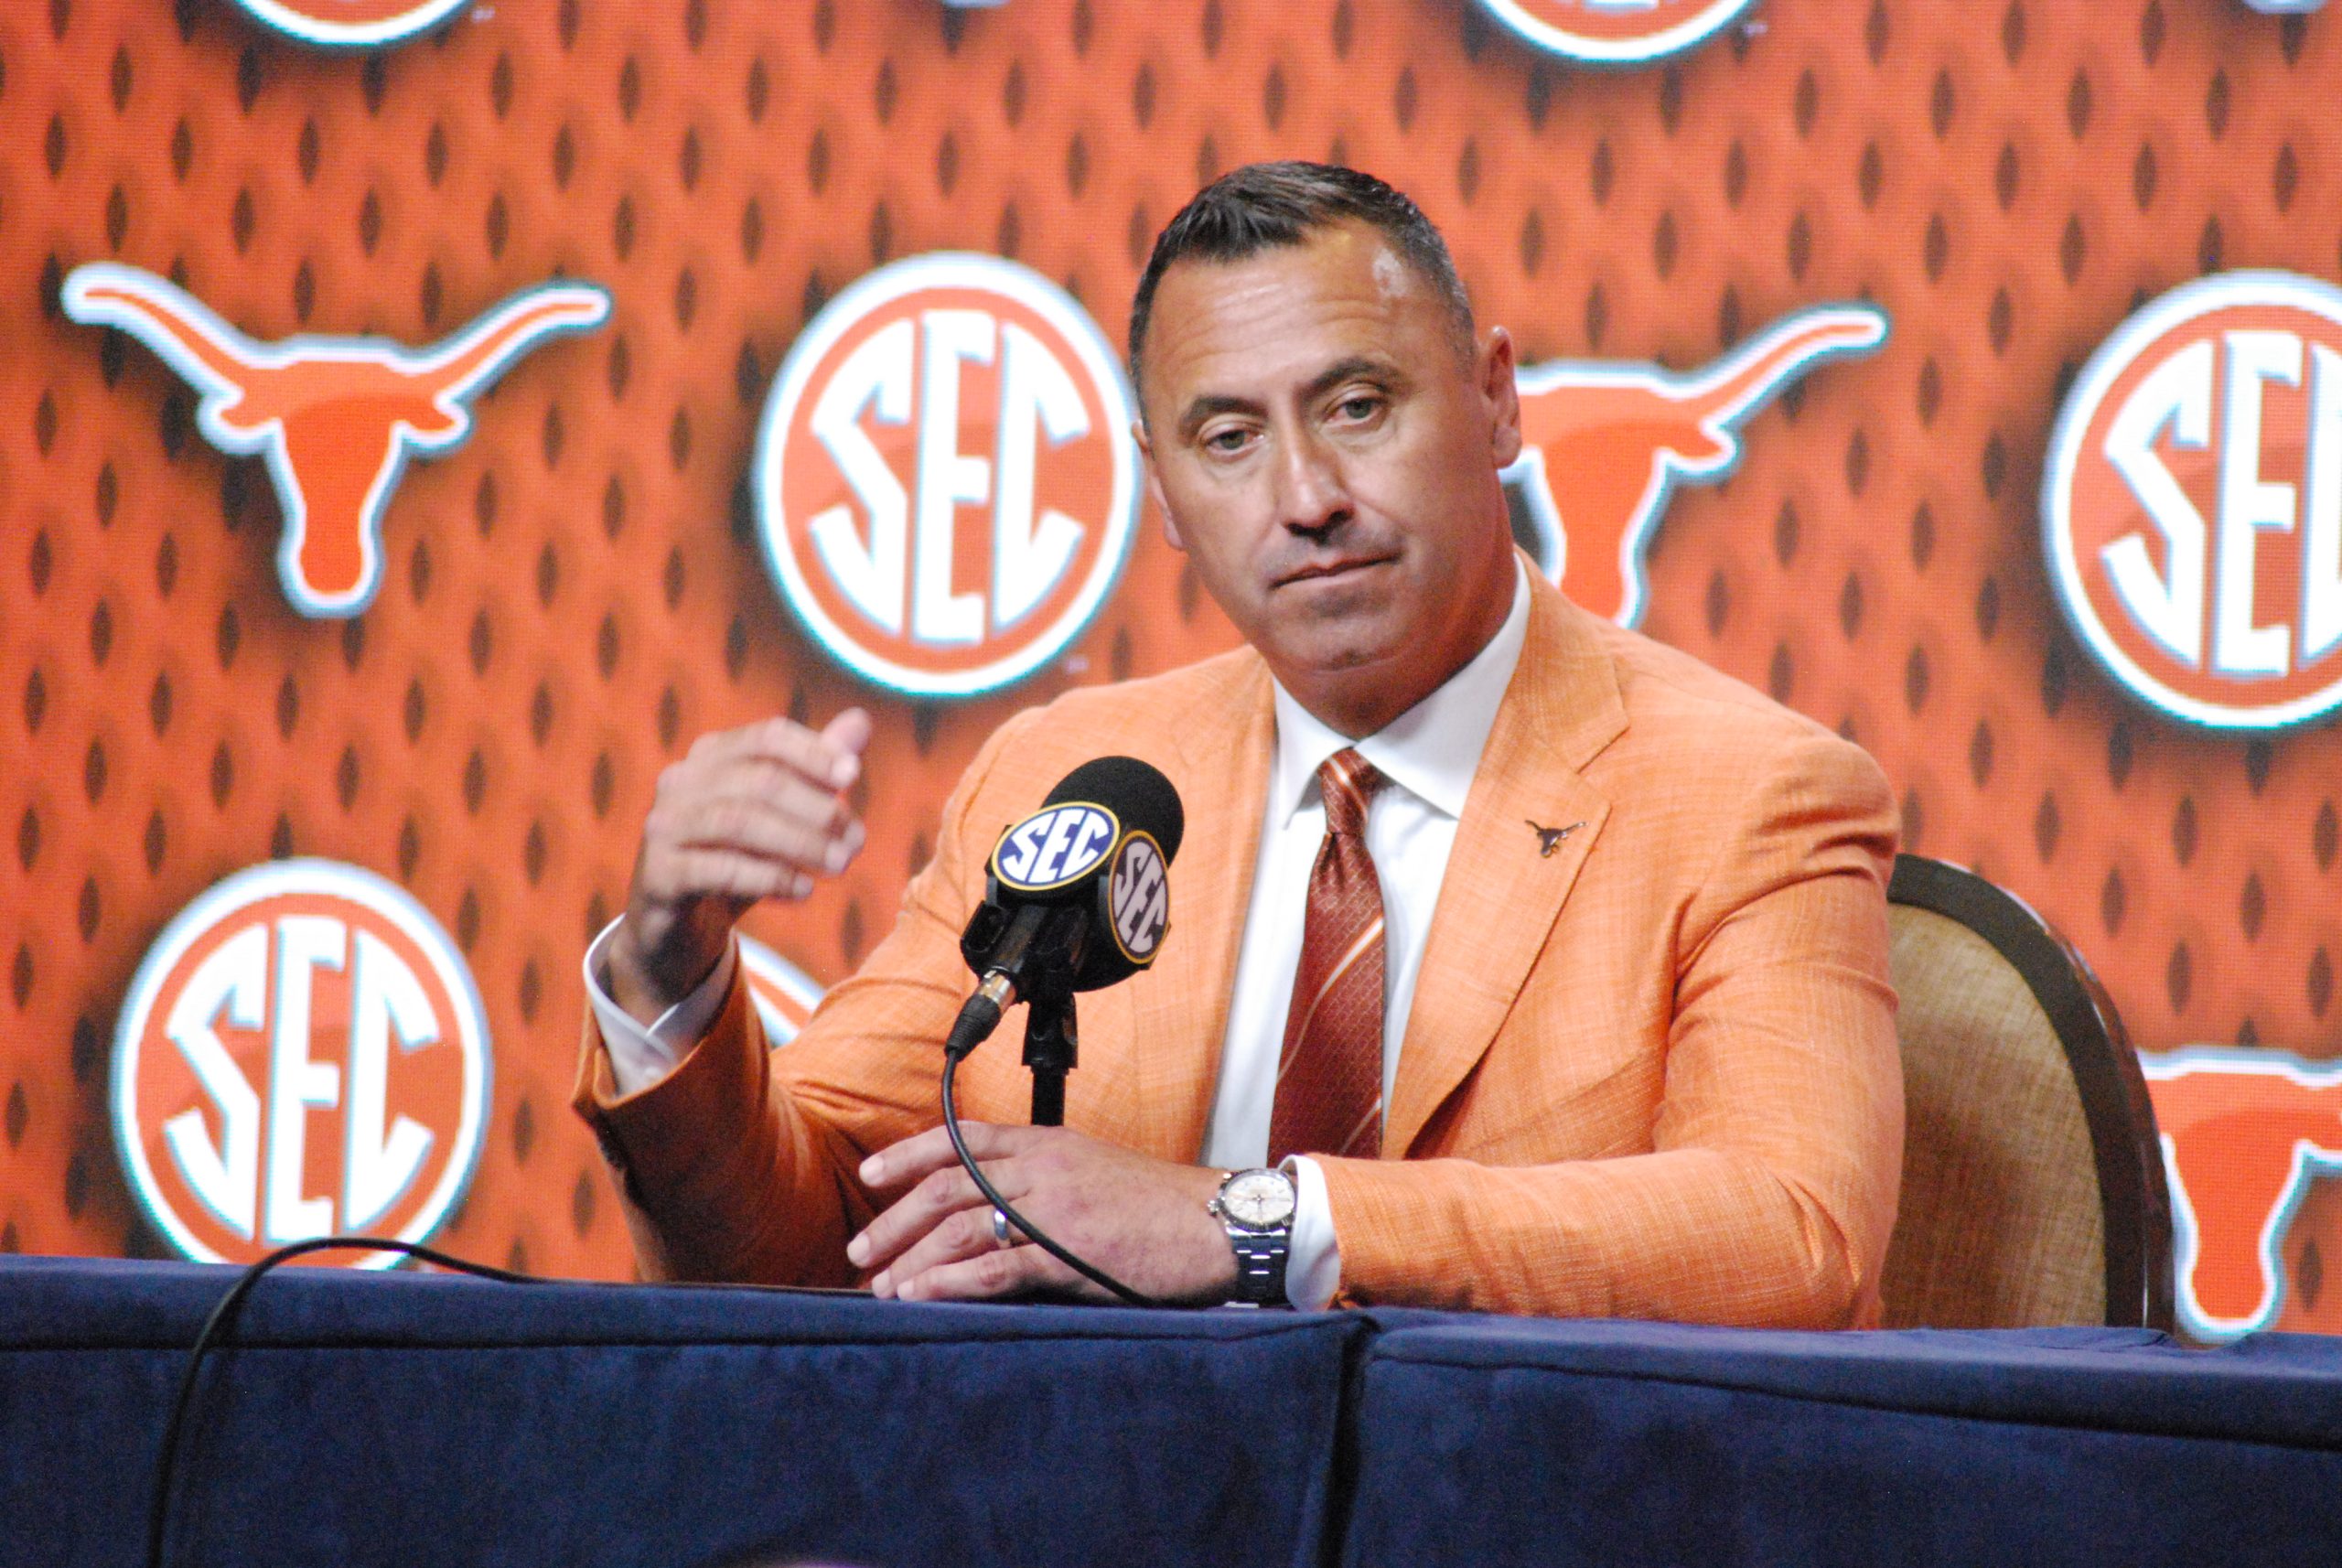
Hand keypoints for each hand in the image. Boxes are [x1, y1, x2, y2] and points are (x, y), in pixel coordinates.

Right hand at [603, 709, 872, 1025]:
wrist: (679, 927)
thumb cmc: (736, 859)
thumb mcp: (780, 815)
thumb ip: (814, 771)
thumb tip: (861, 720)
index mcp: (710, 756)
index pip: (767, 738)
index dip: (813, 753)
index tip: (852, 777)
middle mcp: (681, 782)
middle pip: (760, 780)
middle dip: (816, 809)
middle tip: (857, 841)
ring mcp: (664, 827)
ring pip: (739, 822)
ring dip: (800, 843)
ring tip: (841, 864)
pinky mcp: (659, 874)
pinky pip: (720, 870)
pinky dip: (769, 878)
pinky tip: (804, 890)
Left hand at [845, 1122, 1238, 1305]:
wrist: (1216, 1222)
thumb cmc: (1159, 1206)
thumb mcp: (1094, 1173)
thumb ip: (1043, 1183)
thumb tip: (992, 1213)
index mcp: (1048, 1145)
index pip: (963, 1139)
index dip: (909, 1155)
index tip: (871, 1175)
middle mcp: (1043, 1169)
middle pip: (947, 1187)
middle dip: (895, 1220)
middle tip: (860, 1251)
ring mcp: (1054, 1211)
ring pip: (961, 1226)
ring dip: (911, 1257)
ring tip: (881, 1286)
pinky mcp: (1069, 1255)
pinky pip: (995, 1267)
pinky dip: (949, 1282)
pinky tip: (921, 1295)